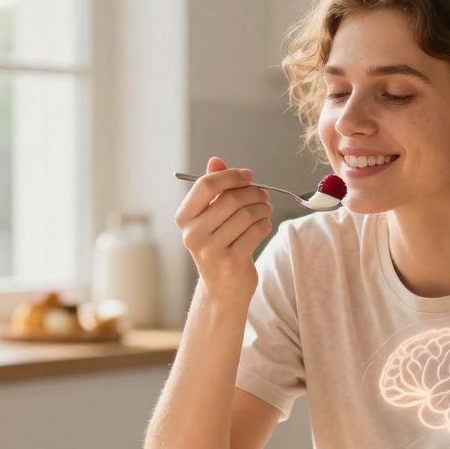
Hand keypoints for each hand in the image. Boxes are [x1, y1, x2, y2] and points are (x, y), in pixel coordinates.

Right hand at [173, 156, 273, 301]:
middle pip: (230, 199)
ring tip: (265, 210)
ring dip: (262, 209)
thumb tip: (215, 160)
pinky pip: (256, 231)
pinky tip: (263, 226)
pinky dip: (265, 225)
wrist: (222, 288)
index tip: (248, 175)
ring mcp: (211, 250)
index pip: (206, 185)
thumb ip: (213, 188)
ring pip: (246, 215)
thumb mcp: (210, 216)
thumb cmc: (218, 245)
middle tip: (263, 195)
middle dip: (253, 193)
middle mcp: (192, 234)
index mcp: (184, 218)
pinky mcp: (231, 262)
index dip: (231, 176)